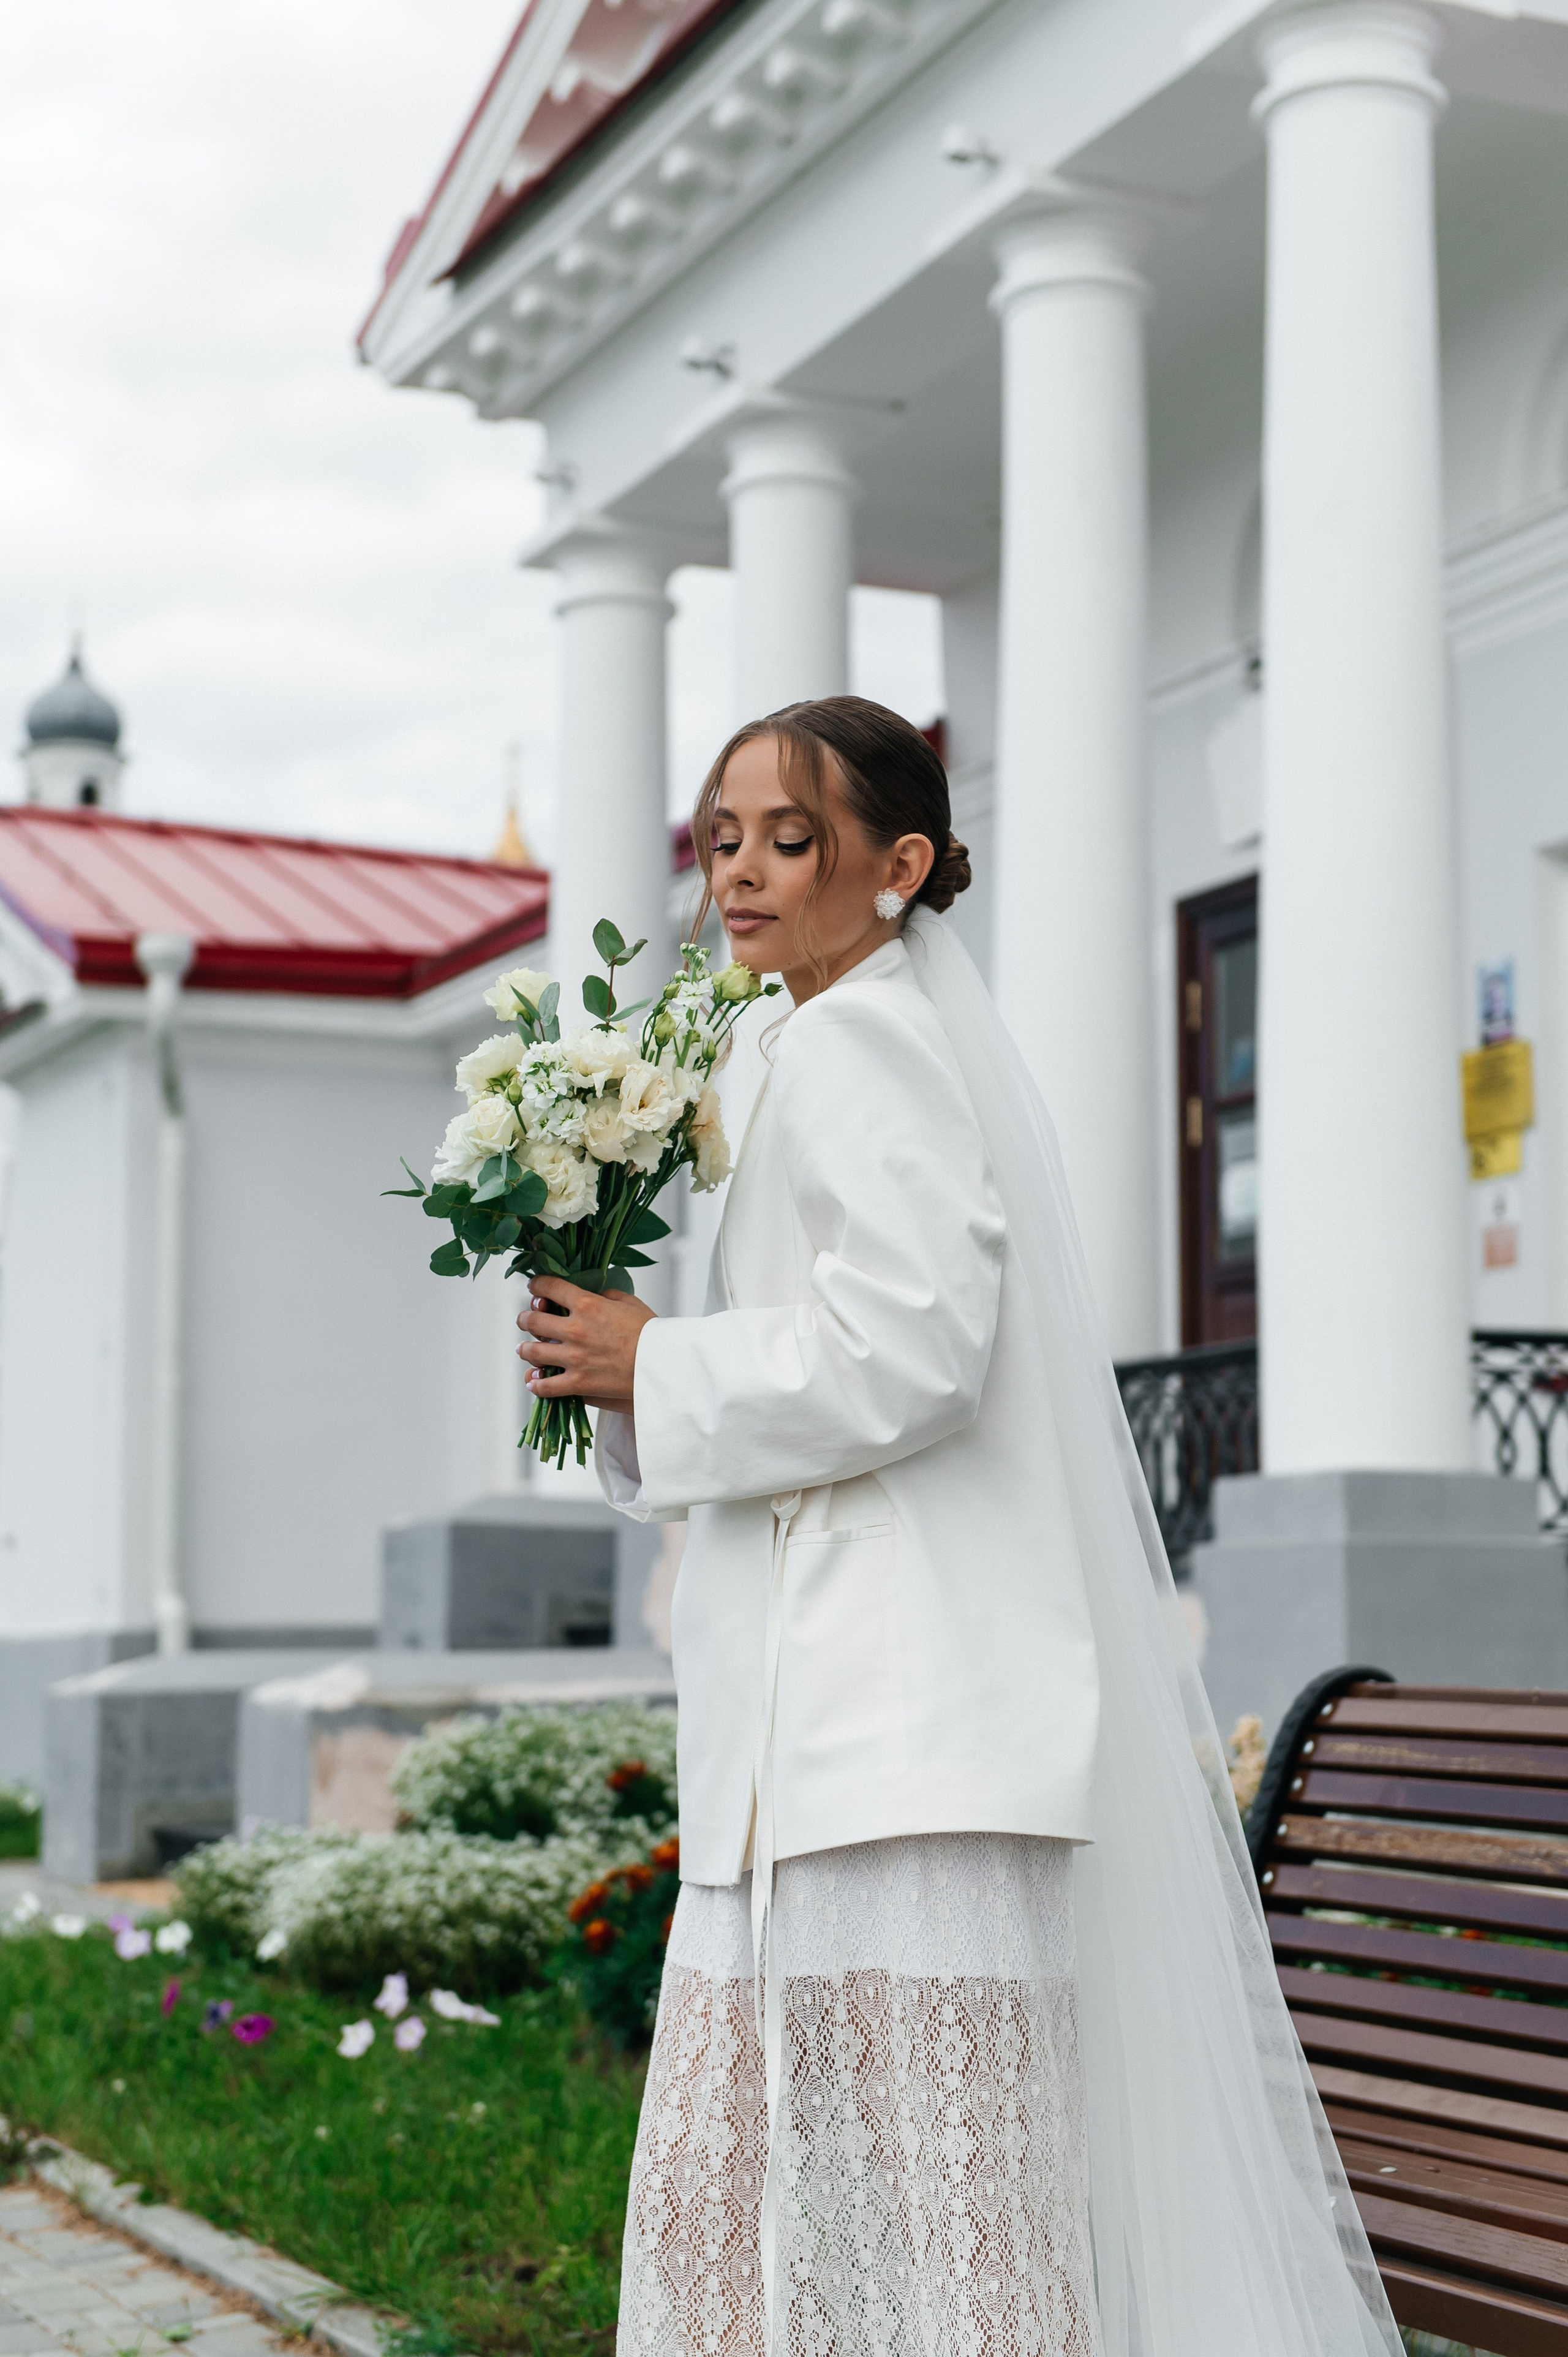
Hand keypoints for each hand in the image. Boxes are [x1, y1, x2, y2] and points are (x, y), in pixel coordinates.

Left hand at [516, 1276, 655, 1411]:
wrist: (663, 1366)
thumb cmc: (652, 1333)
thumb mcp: (630, 1303)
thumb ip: (607, 1296)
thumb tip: (595, 1295)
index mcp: (587, 1304)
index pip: (550, 1288)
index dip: (537, 1286)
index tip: (534, 1288)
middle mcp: (574, 1329)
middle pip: (533, 1321)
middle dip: (525, 1318)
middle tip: (525, 1320)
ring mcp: (573, 1358)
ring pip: (533, 1352)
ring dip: (524, 1349)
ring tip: (524, 1349)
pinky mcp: (578, 1384)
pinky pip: (546, 1386)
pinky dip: (536, 1384)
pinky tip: (533, 1381)